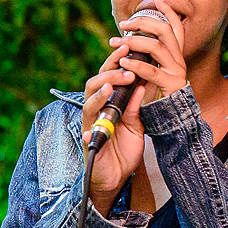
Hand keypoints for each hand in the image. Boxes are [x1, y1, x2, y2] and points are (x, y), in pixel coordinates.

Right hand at [82, 47, 148, 214]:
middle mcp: (96, 111)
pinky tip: (93, 128)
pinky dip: (89, 131)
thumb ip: (136, 107)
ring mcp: (90, 126)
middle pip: (95, 83)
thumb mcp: (137, 126)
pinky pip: (86, 135)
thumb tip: (141, 84)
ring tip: (115, 85)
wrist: (116, 179)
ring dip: (102, 92)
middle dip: (110, 71)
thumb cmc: (124, 150)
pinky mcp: (89, 144)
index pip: (109, 77)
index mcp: (109, 104)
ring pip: (89, 103)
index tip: (129, 47)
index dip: (117, 61)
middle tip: (127, 63)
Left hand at [111, 0, 187, 103]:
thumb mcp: (151, 72)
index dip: (169, 11)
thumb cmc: (156, 95)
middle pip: (165, 31)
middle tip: (123, 24)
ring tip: (116, 43)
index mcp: (176, 55)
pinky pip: (153, 71)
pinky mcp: (171, 86)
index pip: (176, 27)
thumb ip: (146, 58)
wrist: (170, 122)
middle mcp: (179, 60)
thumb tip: (130, 40)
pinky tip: (123, 62)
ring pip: (157, 47)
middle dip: (143, 22)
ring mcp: (177, 72)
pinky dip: (136, 65)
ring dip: (134, 42)